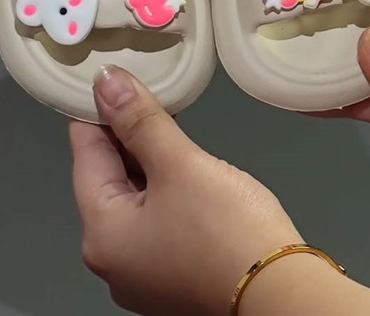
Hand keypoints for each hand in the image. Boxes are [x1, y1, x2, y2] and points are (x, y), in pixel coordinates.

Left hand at [70, 66, 300, 315]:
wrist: (284, 295)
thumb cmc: (227, 231)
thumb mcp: (180, 165)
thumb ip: (140, 121)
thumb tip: (105, 81)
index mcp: (100, 235)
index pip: (85, 154)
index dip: (96, 110)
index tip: (109, 75)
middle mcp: (112, 259)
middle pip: (108, 177)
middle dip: (124, 132)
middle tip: (143, 87)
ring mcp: (143, 272)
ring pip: (134, 197)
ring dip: (146, 157)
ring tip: (163, 115)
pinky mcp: (172, 275)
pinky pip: (155, 217)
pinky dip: (162, 186)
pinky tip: (180, 162)